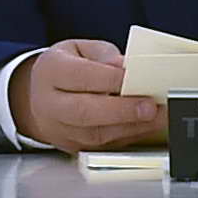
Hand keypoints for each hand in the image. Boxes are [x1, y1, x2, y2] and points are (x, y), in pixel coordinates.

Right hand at [9, 39, 158, 152]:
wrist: (39, 97)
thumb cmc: (64, 69)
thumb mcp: (79, 49)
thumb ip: (103, 55)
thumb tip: (124, 67)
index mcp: (50, 72)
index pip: (79, 76)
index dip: (109, 79)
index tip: (134, 77)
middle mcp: (49, 104)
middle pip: (84, 112)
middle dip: (121, 110)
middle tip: (150, 106)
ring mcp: (60, 130)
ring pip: (95, 135)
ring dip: (131, 127)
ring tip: (158, 117)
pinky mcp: (73, 147)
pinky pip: (103, 146)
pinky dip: (129, 137)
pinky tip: (147, 127)